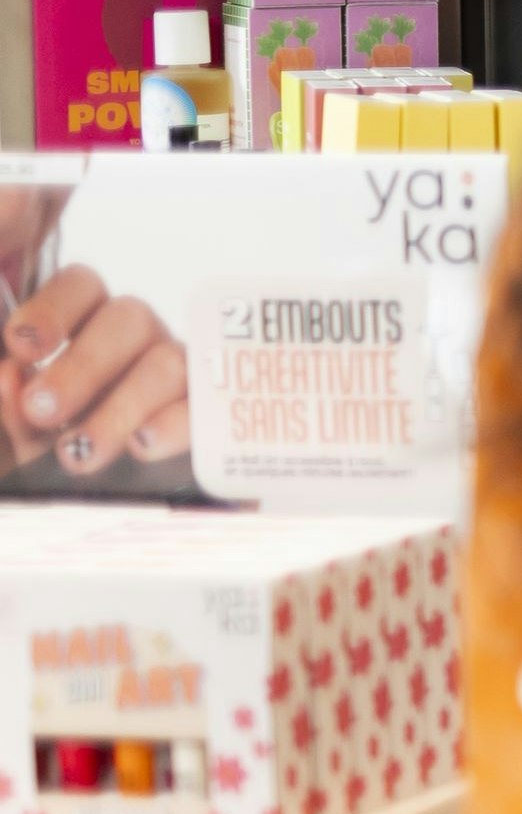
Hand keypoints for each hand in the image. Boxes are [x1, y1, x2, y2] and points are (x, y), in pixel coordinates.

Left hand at [4, 265, 190, 476]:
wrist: (85, 526)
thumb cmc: (37, 460)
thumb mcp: (11, 437)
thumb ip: (7, 411)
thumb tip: (12, 377)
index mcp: (83, 330)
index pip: (83, 287)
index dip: (54, 308)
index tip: (21, 347)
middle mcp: (136, 345)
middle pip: (130, 319)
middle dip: (83, 365)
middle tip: (41, 411)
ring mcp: (179, 379)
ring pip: (170, 362)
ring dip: (120, 406)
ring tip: (77, 453)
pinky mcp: (210, 420)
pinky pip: (207, 410)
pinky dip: (174, 425)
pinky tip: (141, 447)